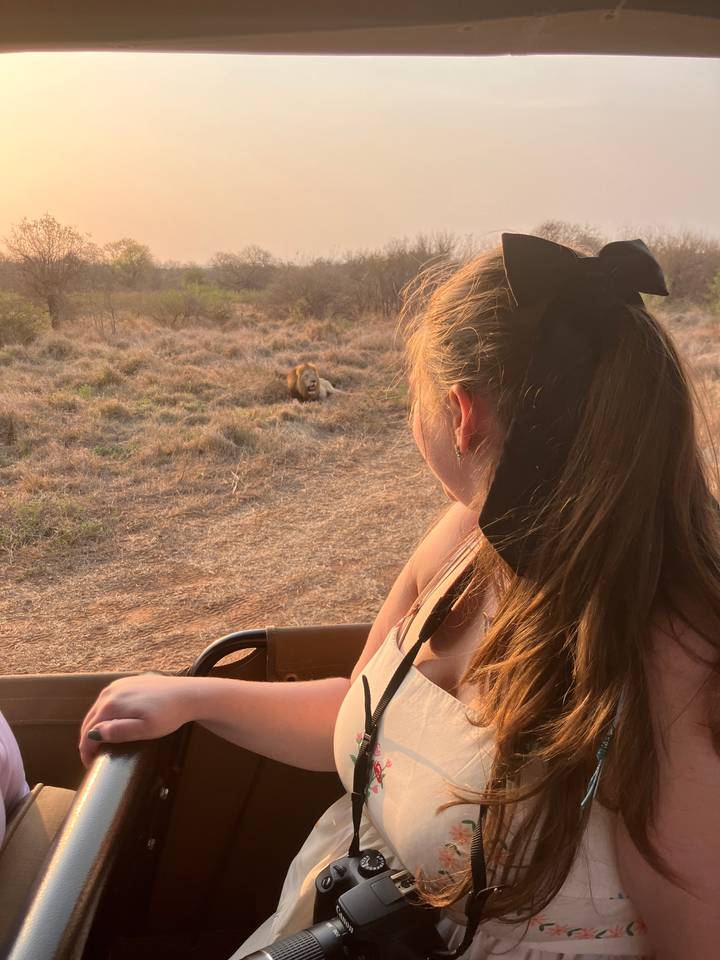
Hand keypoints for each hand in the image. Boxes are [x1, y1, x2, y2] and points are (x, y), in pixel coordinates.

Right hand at [79, 673, 194, 767]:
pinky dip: (105, 714)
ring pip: (97, 709)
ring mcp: (118, 685)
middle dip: (88, 740)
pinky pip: (108, 700)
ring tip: (100, 743)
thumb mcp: (146, 729)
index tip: (91, 765)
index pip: (88, 732)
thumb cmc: (169, 714)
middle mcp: (109, 692)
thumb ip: (120, 731)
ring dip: (95, 726)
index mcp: (111, 704)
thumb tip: (95, 734)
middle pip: (89, 720)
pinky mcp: (127, 682)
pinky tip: (111, 723)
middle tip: (93, 757)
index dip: (86, 751)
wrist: (188, 694)